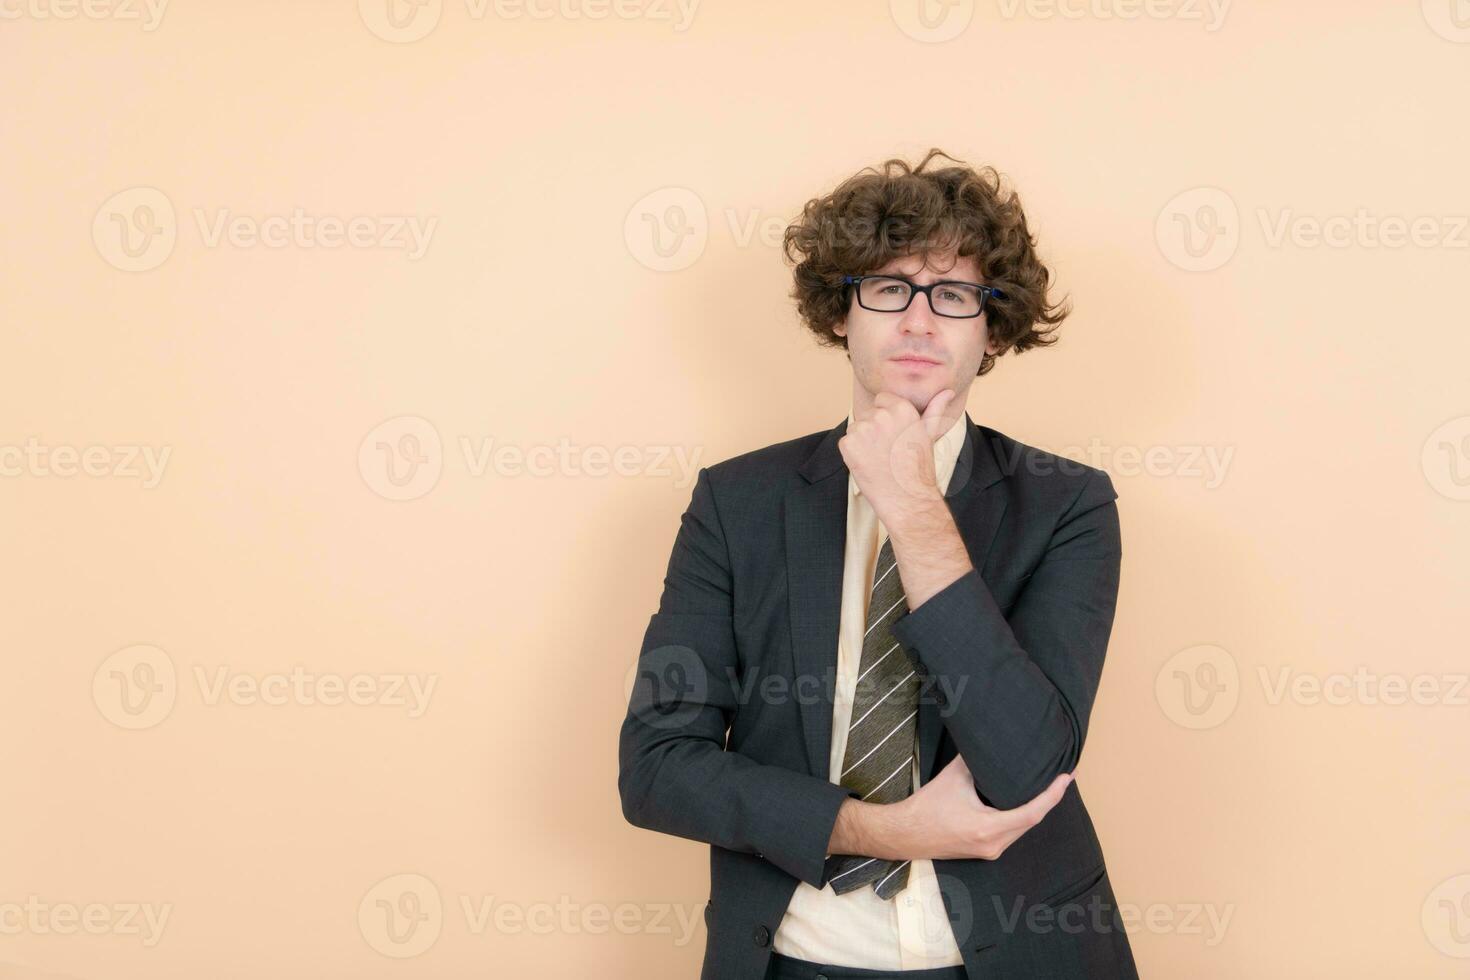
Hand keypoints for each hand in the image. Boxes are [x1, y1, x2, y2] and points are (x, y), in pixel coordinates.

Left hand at [838, 389, 957, 524]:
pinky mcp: (849, 445)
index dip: (886, 418)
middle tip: (889, 451)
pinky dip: (852, 454)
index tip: (894, 436)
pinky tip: (868, 465)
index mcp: (902, 408)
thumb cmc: (919, 468)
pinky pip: (845, 442)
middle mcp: (881, 415)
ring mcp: (863, 429)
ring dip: (862, 442)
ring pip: (856, 428)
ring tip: (880, 459)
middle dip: (874, 430)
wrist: (908, 499)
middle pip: (868, 414)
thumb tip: (948, 391)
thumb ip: (935, 409)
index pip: (882, 399)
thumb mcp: (929, 434)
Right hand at [900, 754, 1070, 859]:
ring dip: (1037, 810)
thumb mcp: (954, 777)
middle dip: (1050, 799)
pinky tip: (1026, 804)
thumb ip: (976, 760)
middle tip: (1064, 777)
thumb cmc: (928, 806)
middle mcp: (994, 844)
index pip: (1032, 812)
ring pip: (1023, 829)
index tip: (1067, 777)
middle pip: (1032, 822)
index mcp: (989, 828)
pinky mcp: (984, 851)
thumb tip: (991, 742)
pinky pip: (1012, 834)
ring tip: (1050, 788)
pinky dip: (1022, 818)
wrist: (906, 834)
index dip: (1052, 795)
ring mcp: (990, 851)